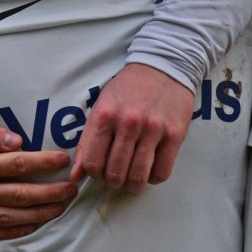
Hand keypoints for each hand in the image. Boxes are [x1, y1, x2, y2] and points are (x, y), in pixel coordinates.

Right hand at [0, 121, 74, 239]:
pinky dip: (15, 231)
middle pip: (21, 195)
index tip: (65, 161)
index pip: (19, 165)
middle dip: (52, 193)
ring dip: (40, 214)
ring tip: (60, 209)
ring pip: (10, 217)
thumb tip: (17, 142)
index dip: (46, 163)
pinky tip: (31, 226)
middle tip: (73, 190)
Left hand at [71, 62, 194, 191]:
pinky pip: (162, 172)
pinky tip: (150, 171)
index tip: (100, 171)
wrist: (164, 66)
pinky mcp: (175, 135)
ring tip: (132, 180)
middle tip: (117, 177)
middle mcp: (128, 123)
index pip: (92, 163)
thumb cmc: (128, 88)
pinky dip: (153, 178)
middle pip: (115, 173)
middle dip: (113, 182)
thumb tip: (76, 176)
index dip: (94, 174)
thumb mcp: (100, 107)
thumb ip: (87, 142)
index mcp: (105, 116)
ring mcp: (153, 130)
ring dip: (132, 185)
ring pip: (138, 176)